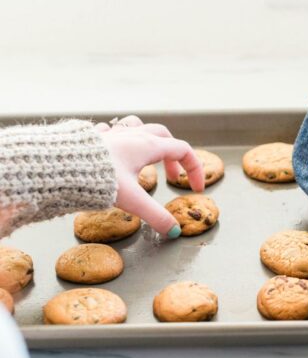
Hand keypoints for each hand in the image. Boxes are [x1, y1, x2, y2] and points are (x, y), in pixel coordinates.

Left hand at [96, 115, 203, 237]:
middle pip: (164, 136)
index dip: (195, 169)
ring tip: (150, 158)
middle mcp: (133, 135)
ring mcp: (114, 133)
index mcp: (148, 146)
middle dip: (174, 157)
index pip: (183, 150)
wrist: (62, 165)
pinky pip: (115, 131)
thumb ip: (157, 216)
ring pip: (140, 126)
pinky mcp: (97, 137)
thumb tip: (175, 231)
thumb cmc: (99, 178)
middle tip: (174, 177)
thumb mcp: (133, 201)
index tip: (195, 188)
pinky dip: (124, 140)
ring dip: (150, 140)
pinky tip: (119, 152)